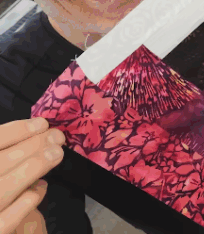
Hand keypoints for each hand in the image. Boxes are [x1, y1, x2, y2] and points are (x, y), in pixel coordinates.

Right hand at [1, 118, 64, 233]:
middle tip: (56, 138)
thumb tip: (33, 134)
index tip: (41, 124)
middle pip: (0, 163)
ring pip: (4, 190)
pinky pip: (7, 220)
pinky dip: (26, 202)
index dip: (16, 131)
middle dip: (32, 146)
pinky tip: (41, 187)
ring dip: (33, 168)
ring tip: (56, 154)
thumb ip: (6, 153)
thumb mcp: (1, 165)